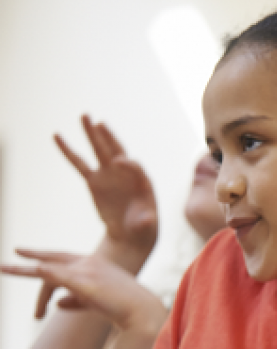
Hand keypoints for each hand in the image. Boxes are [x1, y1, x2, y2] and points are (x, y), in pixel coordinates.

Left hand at [0, 248, 165, 328]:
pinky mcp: (86, 283)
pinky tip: (36, 269)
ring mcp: (87, 271)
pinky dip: (46, 273)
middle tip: (2, 267)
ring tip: (13, 283)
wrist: (143, 312)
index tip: (19, 252)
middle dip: (24, 267)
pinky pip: (59, 276)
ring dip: (27, 274)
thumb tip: (55, 304)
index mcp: (92, 264)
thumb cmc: (123, 308)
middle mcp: (88, 263)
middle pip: (49, 264)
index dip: (39, 255)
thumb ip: (75, 301)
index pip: (59, 258)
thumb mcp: (95, 303)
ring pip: (49, 272)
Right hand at [54, 116, 157, 269]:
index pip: (135, 166)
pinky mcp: (94, 181)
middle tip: (98, 121)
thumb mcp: (147, 227)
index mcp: (143, 181)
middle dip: (109, 136)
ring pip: (98, 151)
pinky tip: (57, 136)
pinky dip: (68, 150)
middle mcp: (126, 173)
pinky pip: (79, 163)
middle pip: (117, 150)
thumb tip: (148, 218)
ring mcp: (108, 175)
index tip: (119, 162)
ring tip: (84, 115)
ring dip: (91, 134)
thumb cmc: (142, 229)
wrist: (130, 233)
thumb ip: (147, 221)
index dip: (128, 163)